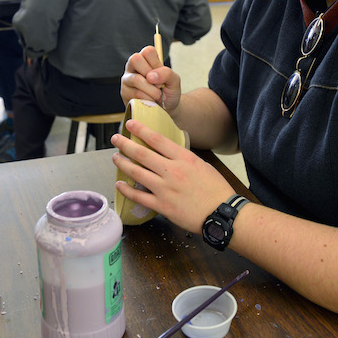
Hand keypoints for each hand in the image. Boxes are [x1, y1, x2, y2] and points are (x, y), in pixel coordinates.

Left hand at [111, 119, 233, 233]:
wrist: (221, 213)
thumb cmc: (215, 189)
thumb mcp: (201, 165)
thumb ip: (183, 158)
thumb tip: (167, 153)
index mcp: (184, 158)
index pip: (157, 139)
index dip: (141, 130)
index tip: (130, 124)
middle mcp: (172, 171)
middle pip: (142, 154)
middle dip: (125, 144)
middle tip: (115, 138)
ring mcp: (165, 189)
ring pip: (136, 173)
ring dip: (123, 163)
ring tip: (115, 157)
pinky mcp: (162, 206)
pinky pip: (139, 196)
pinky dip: (126, 190)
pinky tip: (119, 184)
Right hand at [120, 46, 181, 111]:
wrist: (166, 109)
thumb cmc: (168, 91)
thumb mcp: (174, 81)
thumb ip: (166, 73)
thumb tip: (150, 76)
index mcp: (145, 59)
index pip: (147, 51)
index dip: (156, 63)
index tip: (161, 74)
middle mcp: (133, 67)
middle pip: (135, 59)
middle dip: (150, 74)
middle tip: (158, 85)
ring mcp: (126, 79)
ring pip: (135, 79)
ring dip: (151, 90)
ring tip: (158, 96)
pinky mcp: (124, 93)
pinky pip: (135, 94)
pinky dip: (147, 99)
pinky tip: (151, 101)